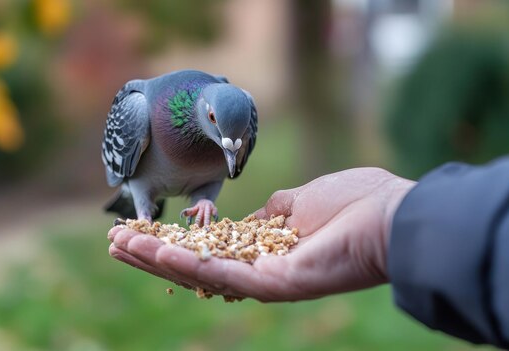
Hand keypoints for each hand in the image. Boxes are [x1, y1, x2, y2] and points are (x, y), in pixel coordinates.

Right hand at [108, 168, 414, 301]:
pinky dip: (186, 262)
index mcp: (269, 246)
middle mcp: (262, 267)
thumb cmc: (357, 201)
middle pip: (196, 262)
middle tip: (114, 239)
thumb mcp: (304, 198)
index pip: (211, 244)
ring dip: (157, 256)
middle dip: (153, 250)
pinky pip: (222, 274)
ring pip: (200, 271)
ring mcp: (266, 279)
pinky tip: (153, 250)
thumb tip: (259, 215)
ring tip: (119, 243)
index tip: (143, 226)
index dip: (176, 237)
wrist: (394, 216)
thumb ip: (276, 209)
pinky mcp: (273, 284)